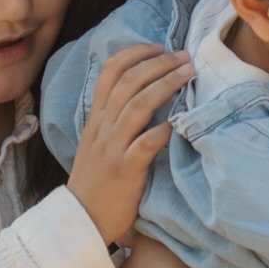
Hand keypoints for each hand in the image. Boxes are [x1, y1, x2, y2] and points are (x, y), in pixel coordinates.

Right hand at [68, 45, 193, 246]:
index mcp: (96, 118)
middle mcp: (103, 127)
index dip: (136, 53)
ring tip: (188, 74)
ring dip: (166, 85)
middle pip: (130, 81)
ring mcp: (113, 147)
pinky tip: (179, 122)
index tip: (159, 46)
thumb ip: (113, 119)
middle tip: (184, 57)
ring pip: (139, 105)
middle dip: (159, 63)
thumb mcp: (96, 143)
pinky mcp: (125, 170)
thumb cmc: (95, 181)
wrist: (79, 220)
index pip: (111, 71)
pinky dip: (163, 130)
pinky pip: (145, 144)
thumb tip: (142, 93)